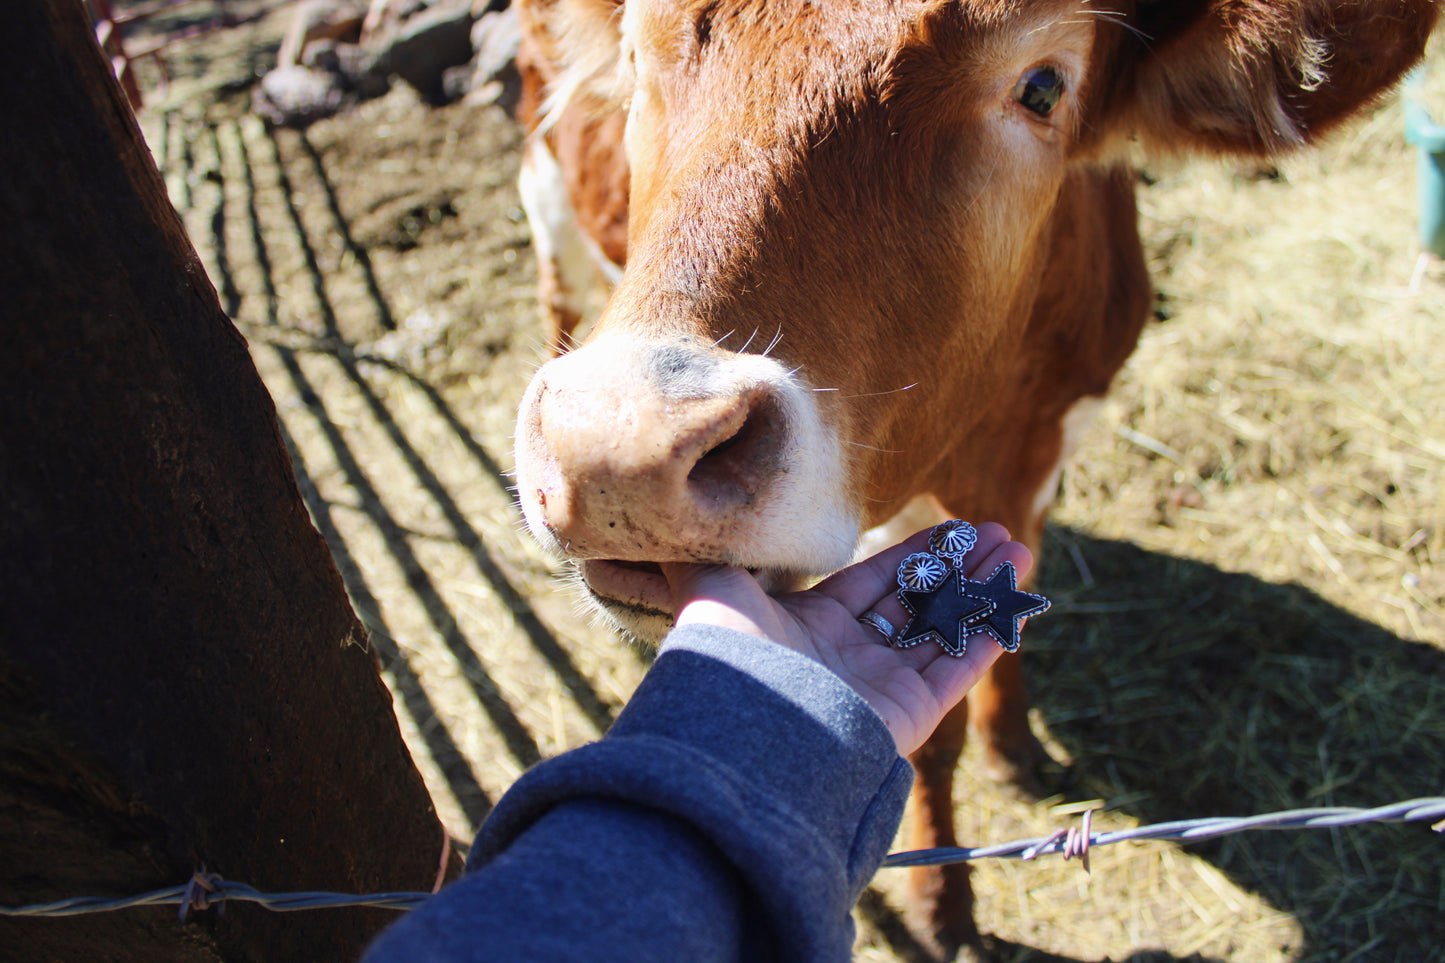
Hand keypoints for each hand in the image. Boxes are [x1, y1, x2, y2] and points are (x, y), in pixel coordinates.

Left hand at [661, 523, 1033, 756]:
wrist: (739, 725)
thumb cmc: (723, 649)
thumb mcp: (707, 584)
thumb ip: (705, 549)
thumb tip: (673, 508)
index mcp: (806, 628)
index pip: (873, 584)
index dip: (915, 555)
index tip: (953, 528)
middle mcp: (846, 660)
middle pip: (916, 605)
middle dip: (960, 569)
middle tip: (998, 534)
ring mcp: (878, 690)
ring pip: (943, 632)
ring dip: (983, 593)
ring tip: (1020, 551)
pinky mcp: (907, 716)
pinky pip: (957, 669)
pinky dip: (988, 636)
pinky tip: (1018, 602)